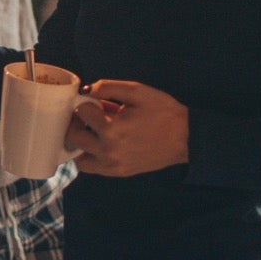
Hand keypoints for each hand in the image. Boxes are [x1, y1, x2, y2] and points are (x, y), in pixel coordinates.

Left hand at [64, 80, 189, 176]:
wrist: (186, 138)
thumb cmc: (163, 112)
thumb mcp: (137, 91)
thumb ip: (108, 87)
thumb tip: (85, 89)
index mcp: (113, 129)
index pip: (81, 112)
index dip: (86, 102)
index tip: (94, 101)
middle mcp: (109, 150)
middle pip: (73, 136)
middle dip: (77, 122)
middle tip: (88, 116)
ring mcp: (113, 165)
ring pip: (78, 159)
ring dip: (79, 144)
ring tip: (91, 132)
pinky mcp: (119, 172)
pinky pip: (92, 168)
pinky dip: (89, 156)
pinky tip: (99, 144)